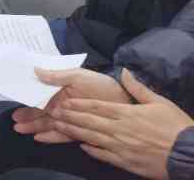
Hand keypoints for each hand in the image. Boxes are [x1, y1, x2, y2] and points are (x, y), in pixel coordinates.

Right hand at [12, 67, 130, 143]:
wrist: (124, 99)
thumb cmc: (100, 84)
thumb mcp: (78, 75)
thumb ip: (57, 75)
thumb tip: (36, 70)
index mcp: (60, 90)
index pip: (40, 95)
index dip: (28, 99)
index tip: (15, 103)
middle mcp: (63, 105)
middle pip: (41, 111)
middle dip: (28, 116)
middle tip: (15, 121)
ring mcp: (70, 118)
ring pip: (48, 124)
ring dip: (35, 127)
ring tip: (21, 130)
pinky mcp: (79, 129)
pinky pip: (62, 134)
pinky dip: (51, 137)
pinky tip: (39, 138)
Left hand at [50, 69, 192, 179]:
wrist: (188, 154)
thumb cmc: (175, 127)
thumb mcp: (159, 102)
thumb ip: (138, 88)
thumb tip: (124, 71)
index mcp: (126, 113)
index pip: (96, 106)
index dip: (78, 104)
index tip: (64, 101)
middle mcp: (119, 129)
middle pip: (88, 121)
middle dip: (69, 116)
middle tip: (53, 113)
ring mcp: (120, 146)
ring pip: (91, 137)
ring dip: (73, 131)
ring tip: (58, 126)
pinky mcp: (125, 162)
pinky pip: (103, 155)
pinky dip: (90, 149)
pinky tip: (81, 145)